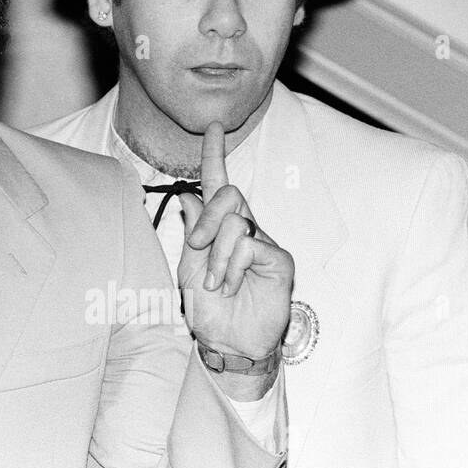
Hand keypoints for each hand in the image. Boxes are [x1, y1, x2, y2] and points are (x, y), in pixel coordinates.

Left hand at [178, 122, 292, 372]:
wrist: (227, 341)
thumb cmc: (209, 306)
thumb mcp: (188, 266)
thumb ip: (193, 231)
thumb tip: (189, 193)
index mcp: (219, 227)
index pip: (217, 184)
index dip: (214, 154)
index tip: (212, 126)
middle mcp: (244, 228)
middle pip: (228, 195)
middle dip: (205, 222)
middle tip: (197, 251)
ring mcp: (263, 243)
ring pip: (236, 222)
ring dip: (216, 257)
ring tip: (216, 283)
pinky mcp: (279, 260)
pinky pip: (250, 245)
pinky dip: (231, 266)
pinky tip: (231, 286)